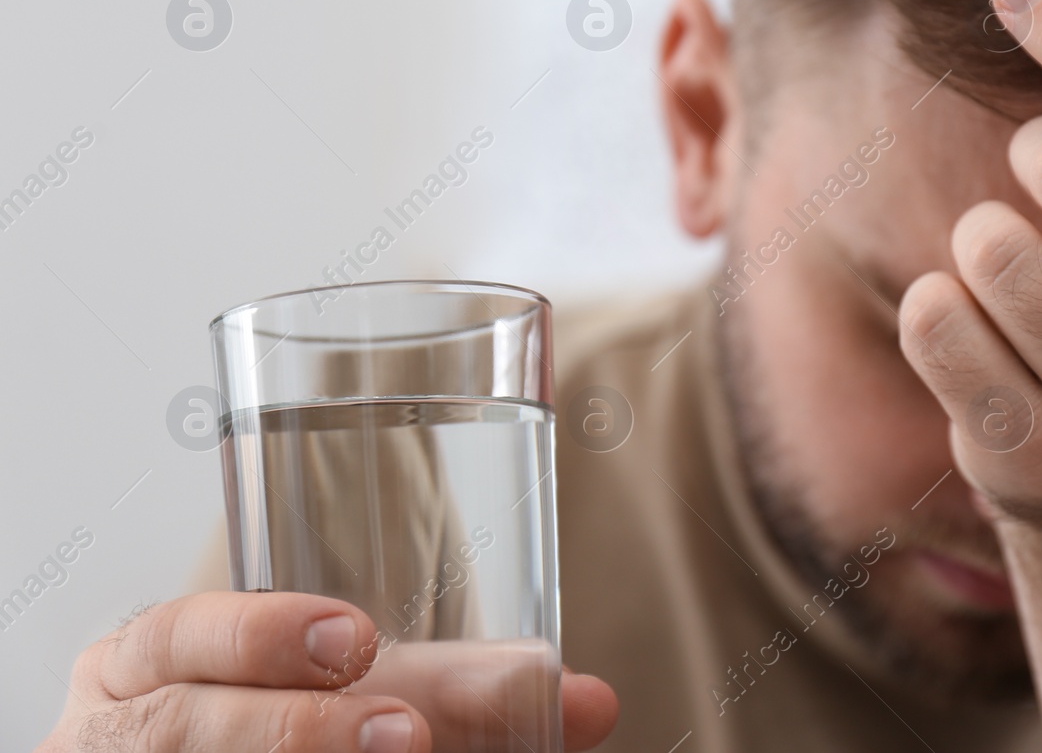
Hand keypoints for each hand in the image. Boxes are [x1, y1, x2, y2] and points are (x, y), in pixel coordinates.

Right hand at [37, 591, 618, 751]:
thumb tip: (594, 703)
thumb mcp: (353, 691)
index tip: (355, 639)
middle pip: (184, 723)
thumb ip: (454, 692)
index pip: (183, 632)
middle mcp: (115, 727)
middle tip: (407, 732)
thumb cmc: (277, 714)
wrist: (232, 744)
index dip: (262, 632)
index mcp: (151, 659)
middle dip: (298, 728)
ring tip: (402, 751)